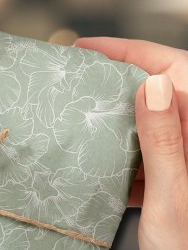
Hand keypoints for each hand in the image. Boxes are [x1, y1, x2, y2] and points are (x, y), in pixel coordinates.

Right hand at [75, 37, 187, 249]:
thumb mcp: (173, 201)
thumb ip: (165, 142)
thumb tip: (151, 86)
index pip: (174, 72)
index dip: (128, 54)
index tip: (85, 48)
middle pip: (161, 97)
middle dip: (117, 87)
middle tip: (74, 84)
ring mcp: (186, 167)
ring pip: (151, 129)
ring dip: (116, 125)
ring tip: (77, 122)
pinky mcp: (178, 188)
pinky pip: (148, 161)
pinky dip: (124, 160)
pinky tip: (98, 165)